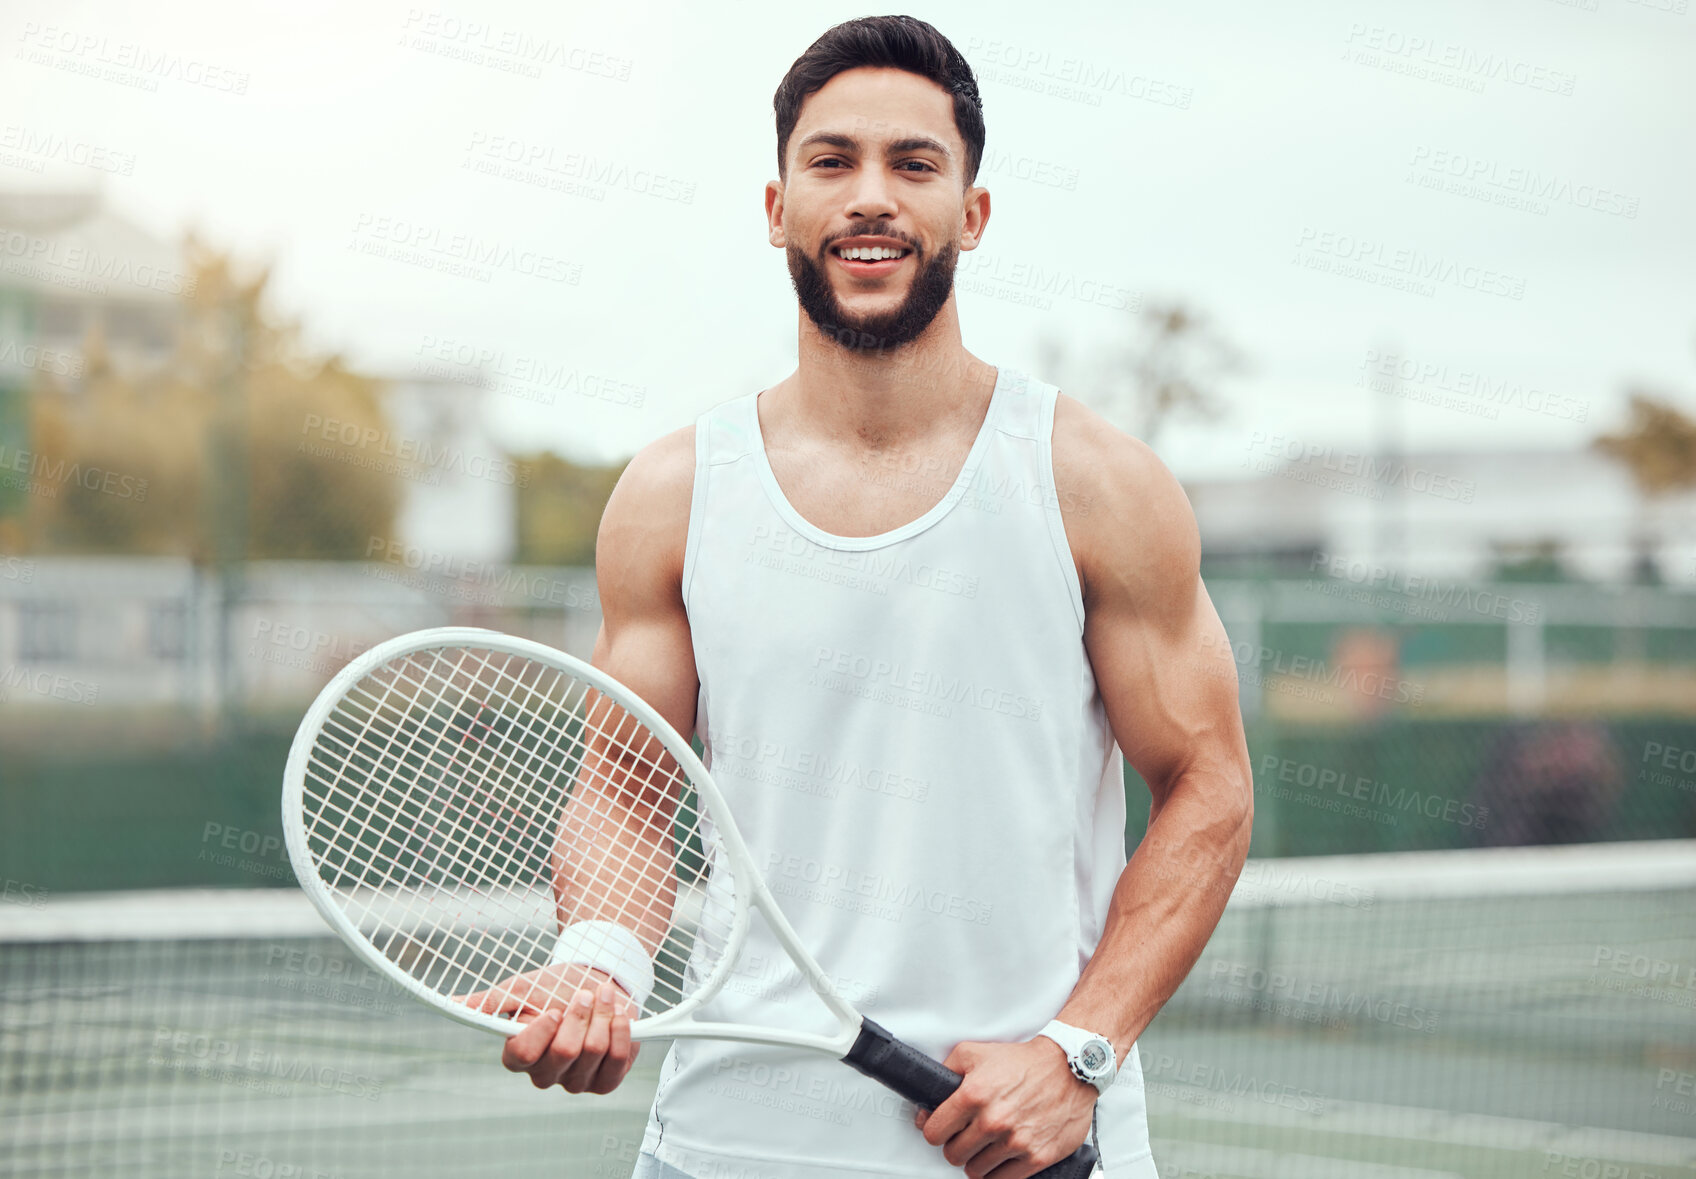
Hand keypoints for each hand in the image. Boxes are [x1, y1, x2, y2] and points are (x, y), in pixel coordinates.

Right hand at [464, 964, 640, 1093]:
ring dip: (602, 1015)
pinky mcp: (605, 1080)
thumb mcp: (524, 988)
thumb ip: (493, 1001)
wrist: (597, 982)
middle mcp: (545, 1075)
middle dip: (579, 1015)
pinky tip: (618, 1016)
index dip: (541, 1031)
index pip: (523, 1055)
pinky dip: (621, 1031)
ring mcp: (576, 1082)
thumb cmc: (556, 987)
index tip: (554, 1008)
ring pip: (593, 1052)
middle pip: (564, 1052)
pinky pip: (617, 1060)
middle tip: (584, 995)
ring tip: (601, 997)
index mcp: (519, 1056)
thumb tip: (455, 1005)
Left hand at [915, 1037, 1095, 1178]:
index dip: (935, 1130)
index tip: (941, 1129)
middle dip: (956, 1145)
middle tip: (966, 1136)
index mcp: (973, 1094)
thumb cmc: (1023, 1062)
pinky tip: (1000, 1158)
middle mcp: (993, 1120)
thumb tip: (926, 1108)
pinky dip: (998, 1173)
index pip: (934, 1132)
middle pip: (953, 1155)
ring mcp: (1015, 1141)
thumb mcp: (974, 1053)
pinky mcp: (1036, 1157)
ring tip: (986, 1145)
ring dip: (977, 1160)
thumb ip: (945, 1074)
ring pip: (975, 1171)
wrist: (1068, 1068)